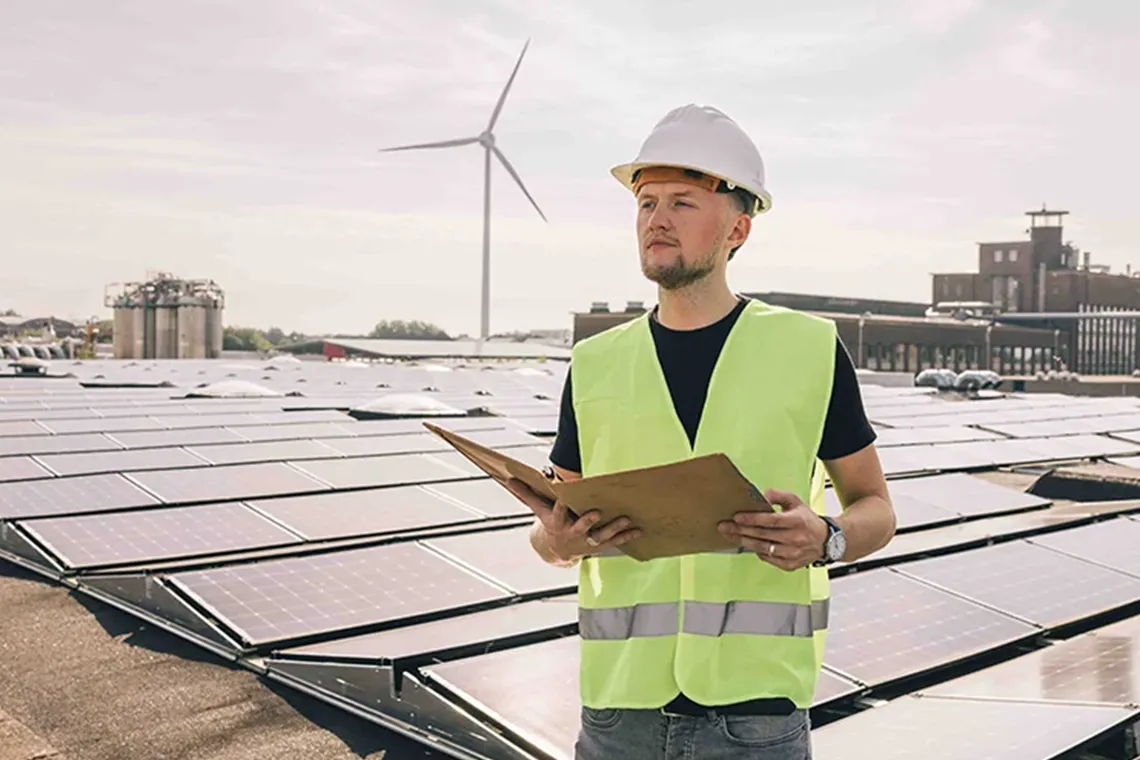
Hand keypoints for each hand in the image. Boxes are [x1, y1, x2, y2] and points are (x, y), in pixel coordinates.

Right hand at [504, 478, 641, 563]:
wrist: (557, 551)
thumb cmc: (550, 523)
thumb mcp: (538, 509)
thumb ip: (526, 493)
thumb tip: (509, 479)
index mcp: (557, 522)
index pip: (558, 512)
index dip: (561, 504)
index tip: (563, 493)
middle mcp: (573, 533)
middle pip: (581, 527)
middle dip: (587, 521)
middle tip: (595, 512)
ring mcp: (587, 541)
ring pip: (601, 536)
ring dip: (613, 528)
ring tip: (625, 519)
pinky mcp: (599, 545)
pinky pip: (615, 541)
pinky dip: (627, 536)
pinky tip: (638, 529)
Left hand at [717, 488, 828, 570]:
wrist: (825, 541)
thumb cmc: (806, 520)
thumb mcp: (795, 501)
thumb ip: (777, 495)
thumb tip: (761, 496)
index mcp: (797, 521)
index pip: (771, 520)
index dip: (752, 519)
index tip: (737, 517)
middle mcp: (795, 539)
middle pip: (763, 535)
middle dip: (740, 531)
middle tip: (724, 526)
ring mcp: (792, 554)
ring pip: (762, 549)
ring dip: (744, 542)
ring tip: (730, 536)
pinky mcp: (790, 565)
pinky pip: (768, 559)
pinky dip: (756, 551)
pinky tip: (747, 544)